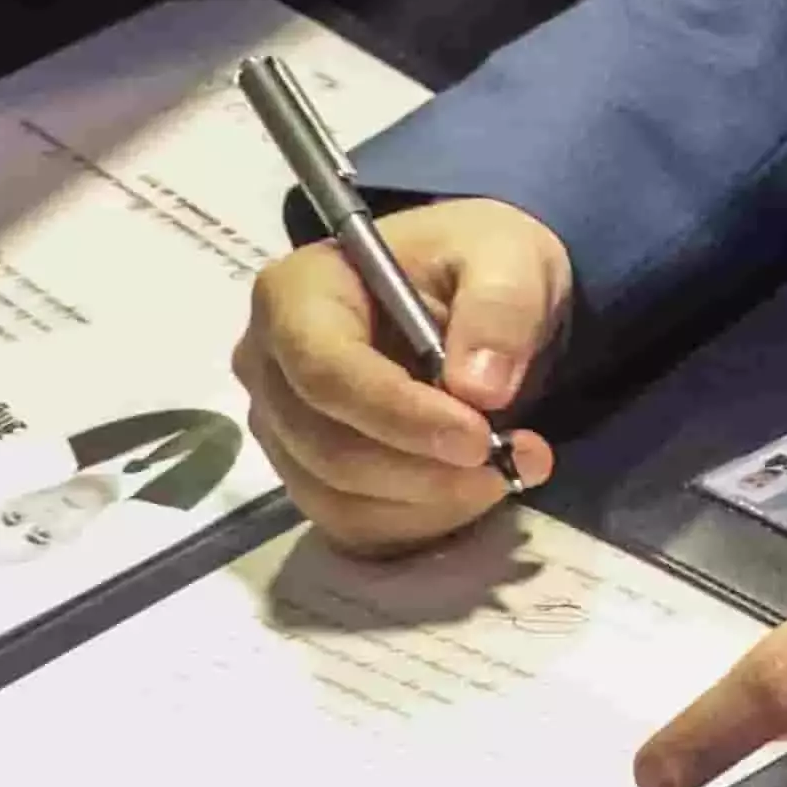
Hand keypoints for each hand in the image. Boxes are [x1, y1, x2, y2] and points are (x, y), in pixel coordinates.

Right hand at [235, 197, 573, 554]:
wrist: (471, 293)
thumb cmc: (475, 263)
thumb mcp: (507, 260)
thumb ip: (500, 310)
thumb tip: (479, 388)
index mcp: (295, 293)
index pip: (324, 371)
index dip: (398, 415)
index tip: (479, 438)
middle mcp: (267, 365)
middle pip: (327, 448)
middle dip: (426, 470)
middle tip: (519, 458)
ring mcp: (281, 428)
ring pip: (339, 498)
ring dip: (433, 501)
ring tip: (511, 469)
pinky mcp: (307, 474)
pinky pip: (352, 525)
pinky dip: (420, 520)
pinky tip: (472, 491)